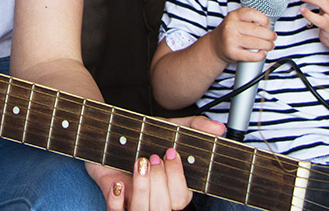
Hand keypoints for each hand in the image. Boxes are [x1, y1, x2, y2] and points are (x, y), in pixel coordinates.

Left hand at [89, 115, 223, 209]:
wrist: (109, 134)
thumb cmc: (143, 135)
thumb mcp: (169, 127)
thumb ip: (194, 127)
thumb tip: (219, 128)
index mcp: (172, 188)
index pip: (182, 198)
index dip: (177, 178)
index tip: (169, 153)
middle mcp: (156, 199)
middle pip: (165, 207)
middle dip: (159, 181)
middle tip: (151, 156)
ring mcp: (135, 203)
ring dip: (141, 187)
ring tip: (138, 163)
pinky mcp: (114, 202)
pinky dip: (117, 200)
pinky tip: (118, 183)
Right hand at [210, 7, 275, 63]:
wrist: (215, 45)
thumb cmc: (230, 32)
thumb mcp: (236, 20)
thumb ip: (249, 20)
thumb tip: (268, 26)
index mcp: (234, 16)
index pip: (252, 14)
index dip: (263, 19)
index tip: (267, 24)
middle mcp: (231, 26)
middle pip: (256, 30)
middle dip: (269, 35)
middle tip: (273, 37)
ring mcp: (231, 40)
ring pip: (256, 43)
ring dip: (267, 45)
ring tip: (270, 45)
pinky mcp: (232, 53)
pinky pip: (251, 55)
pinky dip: (260, 55)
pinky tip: (262, 53)